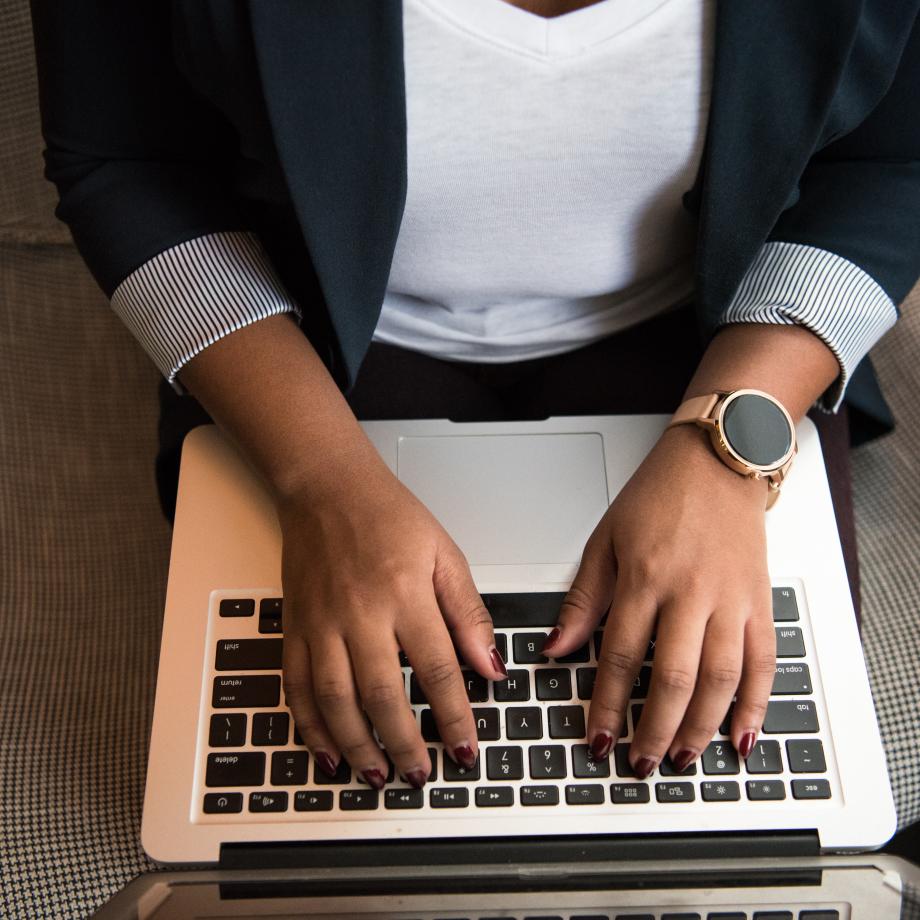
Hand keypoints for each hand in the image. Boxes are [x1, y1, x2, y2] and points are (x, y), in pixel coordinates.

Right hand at [278, 463, 506, 789]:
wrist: (327, 488)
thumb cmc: (388, 516)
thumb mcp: (445, 555)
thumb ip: (469, 614)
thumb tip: (491, 666)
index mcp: (406, 594)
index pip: (437, 671)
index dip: (454, 718)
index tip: (466, 749)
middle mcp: (361, 613)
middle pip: (383, 695)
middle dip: (404, 745)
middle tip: (420, 776)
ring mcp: (322, 623)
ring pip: (336, 700)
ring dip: (357, 745)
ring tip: (377, 775)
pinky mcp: (296, 626)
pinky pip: (297, 685)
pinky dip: (309, 724)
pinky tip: (326, 750)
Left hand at [542, 424, 776, 776]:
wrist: (718, 463)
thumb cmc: (659, 497)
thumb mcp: (606, 541)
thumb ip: (584, 600)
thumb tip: (557, 648)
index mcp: (645, 577)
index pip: (620, 656)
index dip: (607, 704)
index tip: (599, 736)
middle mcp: (691, 593)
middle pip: (672, 678)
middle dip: (654, 730)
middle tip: (639, 762)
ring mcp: (731, 600)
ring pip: (720, 680)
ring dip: (700, 727)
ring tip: (682, 759)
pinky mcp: (761, 602)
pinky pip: (764, 663)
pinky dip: (755, 704)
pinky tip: (741, 735)